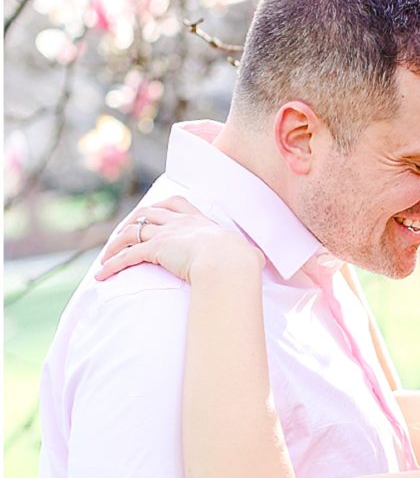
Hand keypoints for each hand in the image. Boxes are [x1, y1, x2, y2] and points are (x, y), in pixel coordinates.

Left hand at [95, 197, 262, 285]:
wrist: (229, 263)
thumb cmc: (241, 261)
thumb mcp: (247, 253)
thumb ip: (249, 254)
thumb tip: (259, 259)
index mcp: (200, 221)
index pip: (176, 204)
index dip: (162, 207)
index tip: (154, 212)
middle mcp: (180, 223)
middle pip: (148, 213)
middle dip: (133, 221)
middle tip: (123, 233)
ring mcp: (166, 234)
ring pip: (132, 232)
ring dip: (116, 243)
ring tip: (106, 257)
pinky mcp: (155, 250)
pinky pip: (127, 255)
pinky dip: (112, 264)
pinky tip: (101, 274)